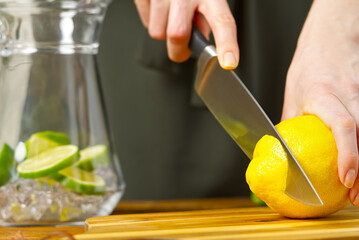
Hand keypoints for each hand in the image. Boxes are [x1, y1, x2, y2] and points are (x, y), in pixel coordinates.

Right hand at [134, 0, 238, 69]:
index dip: (227, 44)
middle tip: (182, 47)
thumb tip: (200, 42)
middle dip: (178, 49)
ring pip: (157, 33)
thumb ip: (207, 20)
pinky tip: (160, 8)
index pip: (222, 21)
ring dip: (164, 33)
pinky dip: (152, 21)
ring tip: (170, 16)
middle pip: (177, 35)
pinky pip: (146, 22)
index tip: (229, 62)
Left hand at [282, 0, 358, 204]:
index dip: (348, 154)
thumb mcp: (293, 94)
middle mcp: (350, 95)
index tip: (346, 178)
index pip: (344, 126)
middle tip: (354, 197)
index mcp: (324, 95)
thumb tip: (282, 153)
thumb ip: (292, 124)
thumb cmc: (309, 66)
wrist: (331, 40)